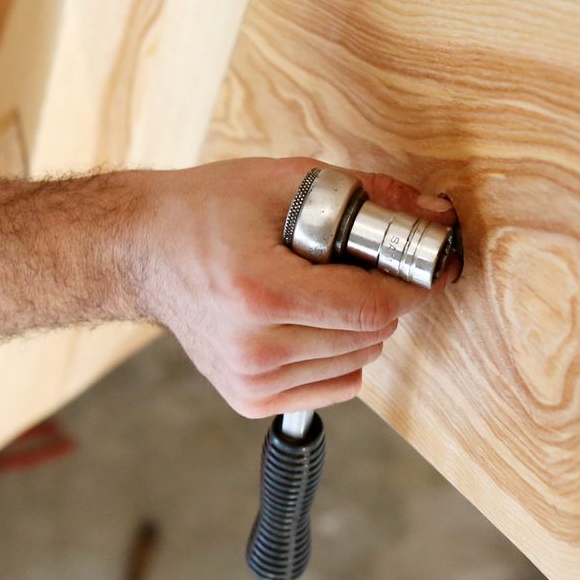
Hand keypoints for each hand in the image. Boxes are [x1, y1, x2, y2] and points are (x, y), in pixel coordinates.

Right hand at [136, 157, 457, 417]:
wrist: (143, 250)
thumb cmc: (208, 210)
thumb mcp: (286, 181)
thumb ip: (367, 195)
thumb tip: (435, 215)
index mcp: (259, 292)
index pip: (369, 307)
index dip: (408, 286)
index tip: (420, 266)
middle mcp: (252, 347)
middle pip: (369, 337)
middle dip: (380, 299)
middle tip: (356, 265)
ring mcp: (248, 380)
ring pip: (357, 363)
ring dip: (359, 327)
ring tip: (320, 290)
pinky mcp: (248, 398)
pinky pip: (335, 387)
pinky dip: (339, 355)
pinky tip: (309, 321)